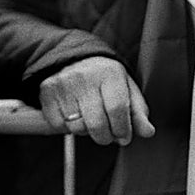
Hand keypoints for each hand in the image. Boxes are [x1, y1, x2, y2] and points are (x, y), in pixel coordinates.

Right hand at [39, 56, 155, 145]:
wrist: (75, 57)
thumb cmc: (105, 78)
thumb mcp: (127, 89)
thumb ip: (138, 112)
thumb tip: (147, 131)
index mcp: (109, 73)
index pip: (118, 109)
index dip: (123, 129)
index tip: (124, 136)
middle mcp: (84, 76)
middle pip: (97, 123)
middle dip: (105, 137)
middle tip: (107, 134)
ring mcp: (62, 83)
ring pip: (76, 127)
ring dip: (85, 131)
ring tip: (89, 120)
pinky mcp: (46, 91)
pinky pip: (57, 124)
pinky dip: (66, 127)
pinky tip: (73, 116)